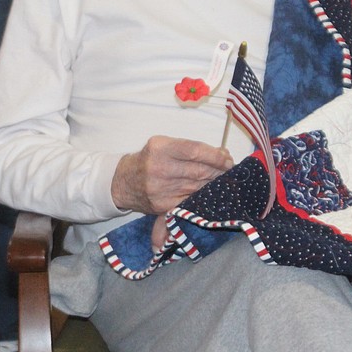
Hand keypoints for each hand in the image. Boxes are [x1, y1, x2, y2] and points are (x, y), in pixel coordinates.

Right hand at [111, 135, 232, 215]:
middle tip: (229, 170)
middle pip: (199, 170)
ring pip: (197, 186)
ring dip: (214, 184)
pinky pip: (190, 201)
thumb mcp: (162, 145)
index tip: (227, 158)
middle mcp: (159, 168)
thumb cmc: (148, 160)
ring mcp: (161, 189)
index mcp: (160, 148)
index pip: (195, 151)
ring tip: (222, 180)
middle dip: (218, 171)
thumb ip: (189, 148)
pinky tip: (211, 193)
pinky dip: (203, 197)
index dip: (215, 156)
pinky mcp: (163, 205)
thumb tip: (221, 154)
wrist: (123, 182)